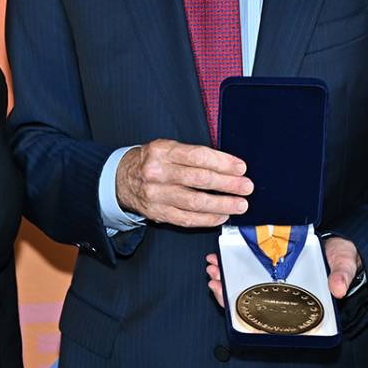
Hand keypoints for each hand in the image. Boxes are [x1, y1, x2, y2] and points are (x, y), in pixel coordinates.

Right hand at [115, 139, 250, 227]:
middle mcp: (158, 172)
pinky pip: (186, 219)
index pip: (198, 156)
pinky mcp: (157, 213)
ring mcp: (156, 195)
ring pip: (195, 202)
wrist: (121, 178)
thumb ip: (193, 155)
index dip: (223, 162)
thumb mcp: (168, 148)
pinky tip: (221, 216)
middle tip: (246, 187)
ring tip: (240, 204)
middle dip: (228, 184)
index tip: (241, 168)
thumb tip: (228, 166)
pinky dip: (207, 219)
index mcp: (162, 151)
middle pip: (199, 179)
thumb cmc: (152, 161)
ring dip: (222, 204)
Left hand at [205, 237, 361, 307]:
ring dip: (226, 278)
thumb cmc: (342, 260)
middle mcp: (282, 294)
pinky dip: (233, 266)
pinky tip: (222, 260)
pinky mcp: (271, 266)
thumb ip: (342, 275)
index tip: (225, 295)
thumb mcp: (344, 265)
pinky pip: (249, 270)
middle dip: (227, 291)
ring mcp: (274, 281)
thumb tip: (337, 289)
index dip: (243, 310)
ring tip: (213, 267)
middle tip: (214, 279)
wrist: (341, 246)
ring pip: (244, 286)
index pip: (266, 314)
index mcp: (296, 301)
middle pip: (249, 300)